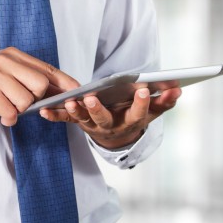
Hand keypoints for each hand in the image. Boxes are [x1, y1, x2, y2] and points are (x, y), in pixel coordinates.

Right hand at [0, 47, 79, 125]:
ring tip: (9, 108)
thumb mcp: (7, 73)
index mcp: (14, 55)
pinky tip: (3, 115)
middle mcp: (5, 61)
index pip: (47, 68)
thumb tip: (61, 90)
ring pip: (25, 100)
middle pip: (40, 84)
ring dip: (20, 110)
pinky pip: (10, 111)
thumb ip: (30, 78)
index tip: (78, 91)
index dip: (65, 81)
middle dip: (37, 99)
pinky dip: (9, 118)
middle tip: (24, 103)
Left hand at [40, 87, 181, 149]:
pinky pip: (66, 119)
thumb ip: (164, 101)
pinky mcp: (78, 122)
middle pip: (104, 120)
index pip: (138, 113)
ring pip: (83, 120)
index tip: (143, 88)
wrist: (117, 133)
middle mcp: (110, 126)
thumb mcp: (152, 110)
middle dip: (98, 109)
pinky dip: (55, 116)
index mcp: (130, 121)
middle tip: (92, 98)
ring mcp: (92, 125)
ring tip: (70, 100)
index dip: (142, 102)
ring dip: (76, 111)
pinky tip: (44, 110)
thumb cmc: (134, 115)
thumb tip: (177, 89)